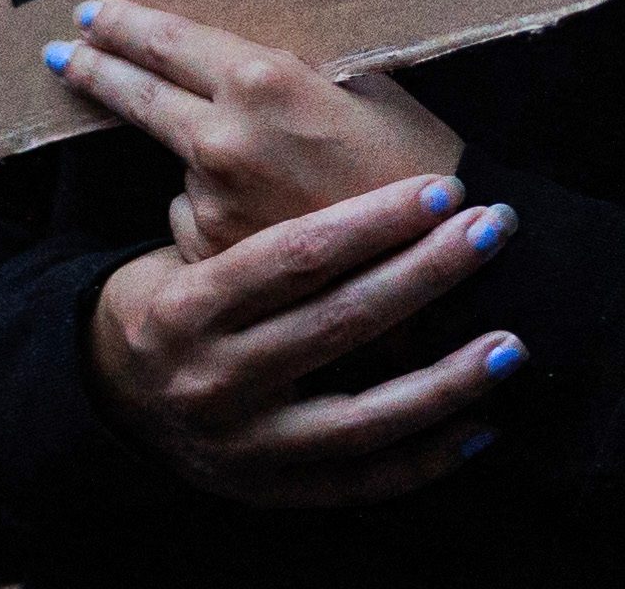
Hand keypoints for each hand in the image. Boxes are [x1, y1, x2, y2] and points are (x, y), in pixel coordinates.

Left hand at [45, 0, 464, 257]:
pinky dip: (222, 215)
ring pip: (182, 167)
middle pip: (136, 94)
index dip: (122, 25)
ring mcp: (211, 202)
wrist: (440, 266)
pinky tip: (276, 220)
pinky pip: (200, 221)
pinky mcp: (214, 256)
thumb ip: (294, 67)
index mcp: (260, 81)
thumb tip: (244, 55)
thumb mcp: (364, 85)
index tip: (90, 15)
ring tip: (278, 179)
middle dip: (95, 69)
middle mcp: (221, 138)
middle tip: (63, 53)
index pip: (165, 40)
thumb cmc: (417, 163)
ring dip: (203, 165)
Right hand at [85, 169, 521, 507]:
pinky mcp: (274, 492)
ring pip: (362, 417)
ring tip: (511, 341)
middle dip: (426, 275)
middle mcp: (215, 382)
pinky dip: (427, 458)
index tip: (441, 189)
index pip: (294, 258)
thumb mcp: (179, 252)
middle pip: (338, 325)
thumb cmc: (168, 301)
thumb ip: (247, 217)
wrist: (113, 397)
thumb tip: (338, 133)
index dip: (373, 221)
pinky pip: (363, 482)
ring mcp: (247, 447)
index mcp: (189, 308)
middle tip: (491, 230)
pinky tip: (484, 426)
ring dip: (445, 380)